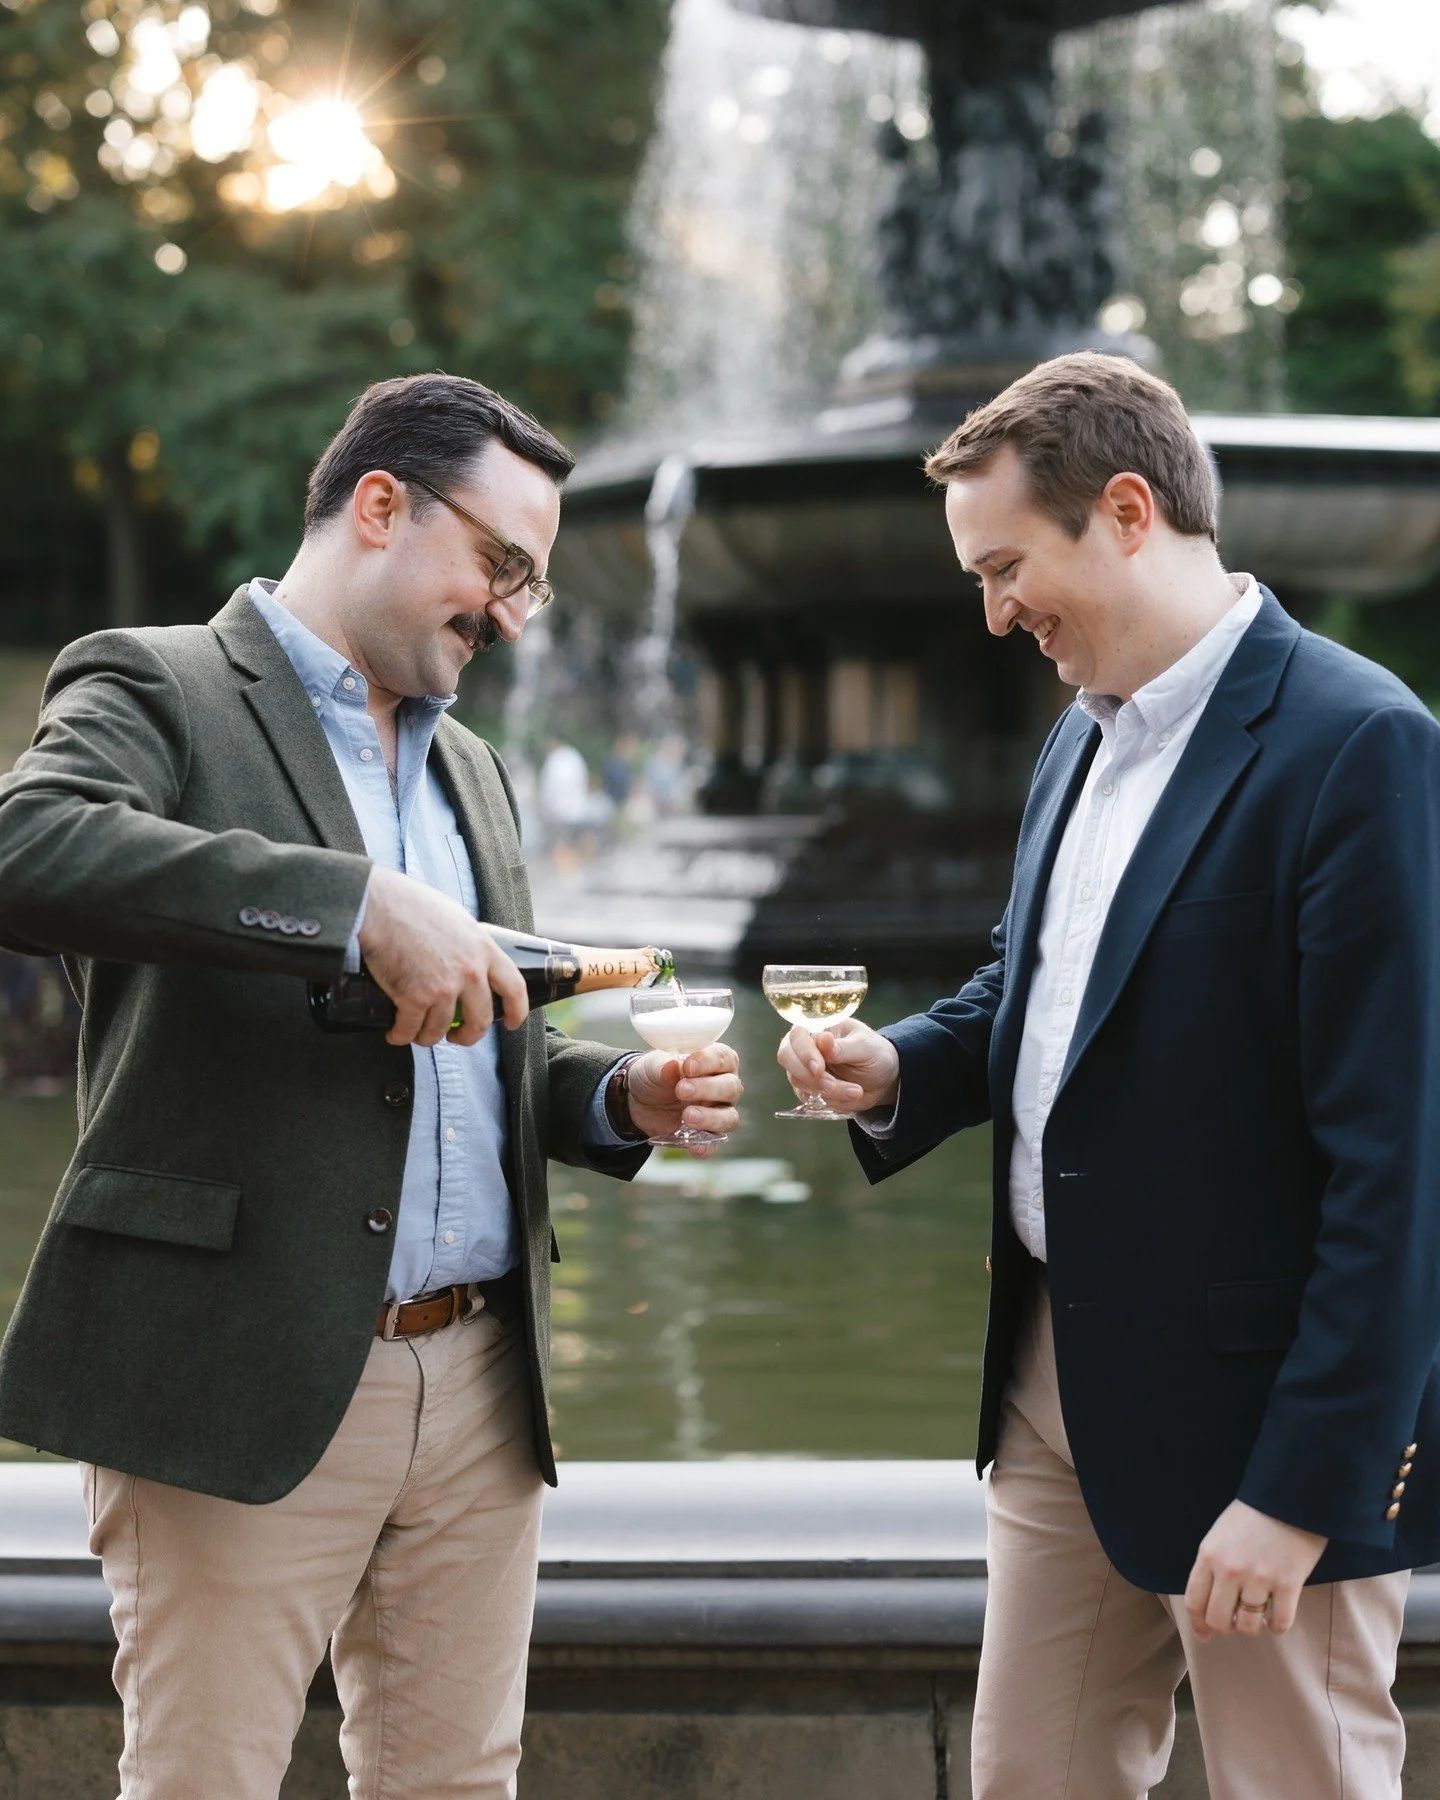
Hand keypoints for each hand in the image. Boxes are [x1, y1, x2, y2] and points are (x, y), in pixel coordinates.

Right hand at [357, 865, 528, 1048]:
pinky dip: (401, 1035)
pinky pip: (410, 1030)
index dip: (516, 1011)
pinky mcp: (414, 998)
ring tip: (417, 1032)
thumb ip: (469, 944)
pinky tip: (396, 1032)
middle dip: (468, 1036)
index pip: (514, 988)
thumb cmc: (411, 905)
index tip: (511, 1022)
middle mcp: (470, 972)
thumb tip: (469, 959)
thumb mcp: (457, 919)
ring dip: (428, 1037)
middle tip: (456, 1036)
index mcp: (484, 949)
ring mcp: (443, 988)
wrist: (379, 907)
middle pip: (480, 1021)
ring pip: (440, 1031)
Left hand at [626, 1043, 742, 1158]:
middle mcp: (724, 1086)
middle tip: (681, 1090)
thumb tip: (672, 1066)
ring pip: (729, 1118)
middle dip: (708, 1089)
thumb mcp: (652, 1066)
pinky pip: (715, 1143)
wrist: (638, 1101)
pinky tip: (693, 1147)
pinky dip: (706, 1147)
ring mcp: (719, 1112)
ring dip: (710, 1118)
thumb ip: (662, 1066)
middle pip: (731, 1088)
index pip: (723, 1058)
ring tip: (687, 1116)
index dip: (708, 1062)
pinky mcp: (707, 1134)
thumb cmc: (654, 1075)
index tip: (687, 1067)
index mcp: (716, 1061)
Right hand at [776, 1017, 899, 1114]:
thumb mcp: (865, 1047)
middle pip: (787, 1058)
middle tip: (833, 1086)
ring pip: (799, 1081)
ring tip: (856, 1092)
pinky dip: (829, 1101)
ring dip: (827, 1091)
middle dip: (809, 1076)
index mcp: (818, 1026)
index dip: (804, 1053)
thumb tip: (823, 1038)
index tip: (819, 1069)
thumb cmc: (874, 1053)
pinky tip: (849, 1097)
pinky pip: (808, 1098)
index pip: (797, 1035)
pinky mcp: (808, 1088)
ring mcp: (804, 1068)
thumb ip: (842, 1047)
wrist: (883, 1078)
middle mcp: (805, 1046)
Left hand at [1184, 1499, 1327, 1639]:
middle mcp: (1229, 1570)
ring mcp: (1259, 1578)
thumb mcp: (1219, 1535)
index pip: (1194, 1601)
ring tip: (1257, 1617)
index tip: (1204, 1634)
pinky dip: (1276, 1627)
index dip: (1198, 1624)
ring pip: (1247, 1626)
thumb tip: (1210, 1601)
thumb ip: (1211, 1565)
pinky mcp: (1288, 1584)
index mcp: (1208, 1555)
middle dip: (1225, 1627)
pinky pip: (1279, 1623)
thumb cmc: (1252, 1514)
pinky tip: (1276, 1619)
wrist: (1288, 1496)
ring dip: (1251, 1628)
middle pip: (1218, 1620)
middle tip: (1235, 1622)